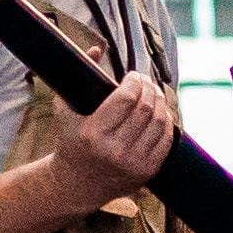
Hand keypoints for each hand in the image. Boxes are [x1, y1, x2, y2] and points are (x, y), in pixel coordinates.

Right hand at [49, 72, 179, 217]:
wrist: (77, 185)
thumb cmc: (70, 142)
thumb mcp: (64, 110)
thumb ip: (77, 77)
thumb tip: (97, 48)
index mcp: (92, 134)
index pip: (126, 98)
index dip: (135, 81)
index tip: (133, 75)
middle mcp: (114, 150)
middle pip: (145, 108)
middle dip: (148, 88)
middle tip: (145, 81)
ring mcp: (133, 163)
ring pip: (160, 122)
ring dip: (161, 102)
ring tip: (154, 93)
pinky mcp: (147, 171)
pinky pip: (166, 140)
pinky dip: (167, 122)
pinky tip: (160, 112)